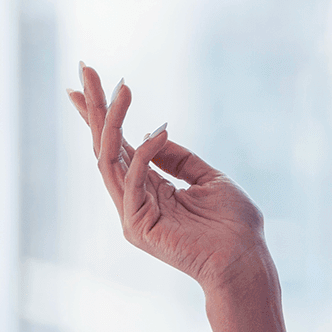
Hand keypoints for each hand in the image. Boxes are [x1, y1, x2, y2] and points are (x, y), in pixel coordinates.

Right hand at [68, 63, 272, 293]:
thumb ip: (180, 159)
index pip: (118, 145)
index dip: (102, 113)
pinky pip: (133, 180)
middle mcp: (134, 197)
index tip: (88, 80)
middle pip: (104, 145)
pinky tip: (159, 130)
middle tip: (85, 69)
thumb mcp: (209, 179)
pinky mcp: (138, 225)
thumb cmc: (235, 226)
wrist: (246, 262)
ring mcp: (132, 212)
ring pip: (108, 159)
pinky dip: (144, 153)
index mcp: (149, 187)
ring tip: (119, 89)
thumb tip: (155, 131)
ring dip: (111, 121)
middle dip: (94, 107)